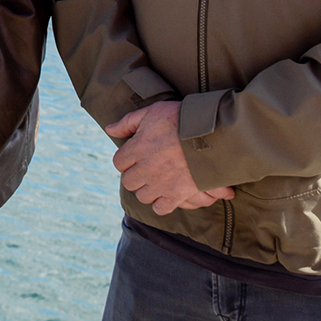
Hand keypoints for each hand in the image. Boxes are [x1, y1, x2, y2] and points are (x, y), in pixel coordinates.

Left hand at [103, 102, 235, 214]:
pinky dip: (161, 203)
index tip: (135, 156)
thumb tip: (109, 129)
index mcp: (137, 148)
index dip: (126, 160)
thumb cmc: (180, 119)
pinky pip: (161, 208)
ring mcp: (161, 183)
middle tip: (146, 168)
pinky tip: (166, 194)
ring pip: (143, 196)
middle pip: (129, 182)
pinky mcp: (177, 194)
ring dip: (147, 189)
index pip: (118, 163)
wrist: (211, 132)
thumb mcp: (152, 112)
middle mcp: (146, 168)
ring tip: (156, 181)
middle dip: (135, 175)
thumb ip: (128, 122)